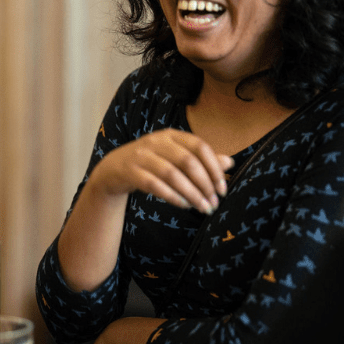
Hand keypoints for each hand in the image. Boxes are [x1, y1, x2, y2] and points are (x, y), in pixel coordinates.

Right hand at [92, 129, 233, 213]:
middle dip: (204, 184)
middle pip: (187, 161)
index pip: (199, 147)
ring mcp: (141, 156)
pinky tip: (183, 205)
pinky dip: (171, 196)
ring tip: (203, 208)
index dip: (214, 168)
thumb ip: (201, 159)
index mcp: (171, 135)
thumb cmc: (150, 163)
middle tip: (214, 202)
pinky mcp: (130, 171)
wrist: (113, 169)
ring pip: (172, 174)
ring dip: (191, 193)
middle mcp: (156, 142)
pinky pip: (154, 185)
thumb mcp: (175, 157)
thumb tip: (229, 162)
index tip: (223, 188)